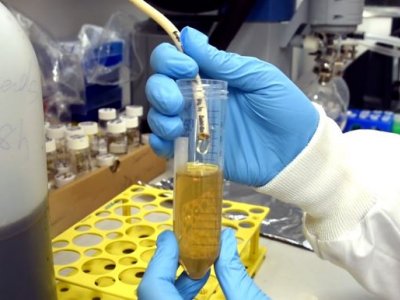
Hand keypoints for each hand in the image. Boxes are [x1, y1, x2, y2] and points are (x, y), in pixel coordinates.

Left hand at [138, 229, 269, 299]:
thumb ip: (235, 273)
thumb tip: (226, 238)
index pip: (153, 289)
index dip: (160, 259)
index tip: (170, 238)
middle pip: (152, 293)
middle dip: (167, 266)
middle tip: (182, 245)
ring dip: (175, 279)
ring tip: (198, 262)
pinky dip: (180, 292)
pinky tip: (200, 280)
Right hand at [146, 26, 318, 185]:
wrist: (295, 152)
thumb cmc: (284, 110)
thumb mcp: (259, 78)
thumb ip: (224, 62)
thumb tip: (189, 36)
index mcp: (212, 77)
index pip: (176, 61)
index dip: (170, 61)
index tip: (187, 68)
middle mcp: (198, 99)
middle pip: (160, 87)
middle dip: (160, 90)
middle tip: (176, 101)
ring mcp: (195, 126)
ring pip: (159, 115)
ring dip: (159, 117)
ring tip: (177, 125)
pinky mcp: (196, 151)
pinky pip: (166, 146)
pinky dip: (160, 143)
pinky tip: (170, 141)